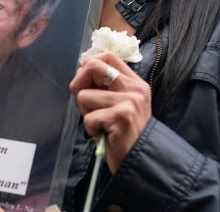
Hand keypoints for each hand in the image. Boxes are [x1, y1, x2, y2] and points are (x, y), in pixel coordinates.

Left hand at [70, 51, 151, 173]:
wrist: (140, 162)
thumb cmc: (122, 134)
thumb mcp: (117, 105)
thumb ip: (104, 88)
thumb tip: (81, 69)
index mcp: (135, 83)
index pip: (108, 56)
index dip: (89, 65)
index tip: (86, 82)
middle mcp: (135, 88)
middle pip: (93, 66)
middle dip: (79, 84)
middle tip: (86, 104)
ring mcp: (130, 101)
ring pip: (84, 96)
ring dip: (87, 114)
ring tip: (102, 125)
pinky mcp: (122, 116)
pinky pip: (89, 117)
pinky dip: (91, 129)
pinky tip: (105, 135)